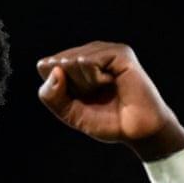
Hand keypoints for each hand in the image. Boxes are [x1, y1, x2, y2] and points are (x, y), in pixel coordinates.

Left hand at [36, 41, 183, 158]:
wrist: (138, 131)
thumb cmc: (107, 121)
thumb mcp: (69, 113)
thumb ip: (52, 96)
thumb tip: (52, 69)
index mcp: (75, 66)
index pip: (46, 67)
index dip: (55, 89)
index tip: (77, 101)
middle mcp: (89, 54)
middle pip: (58, 63)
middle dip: (71, 86)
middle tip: (94, 96)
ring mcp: (105, 52)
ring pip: (73, 59)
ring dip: (84, 82)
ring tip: (104, 89)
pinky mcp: (120, 53)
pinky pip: (90, 60)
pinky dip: (94, 77)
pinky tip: (108, 82)